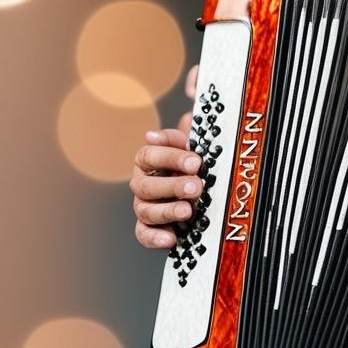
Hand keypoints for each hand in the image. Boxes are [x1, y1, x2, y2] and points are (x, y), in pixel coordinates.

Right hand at [130, 119, 200, 249]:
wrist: (204, 192)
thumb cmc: (196, 165)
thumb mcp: (196, 143)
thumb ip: (192, 126)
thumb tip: (190, 108)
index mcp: (149, 160)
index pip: (149, 155)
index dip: (171, 158)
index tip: (195, 161)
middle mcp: (142, 183)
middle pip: (145, 185)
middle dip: (171, 186)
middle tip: (196, 186)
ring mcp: (144, 207)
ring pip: (145, 210)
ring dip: (166, 211)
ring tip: (187, 210)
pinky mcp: (150, 229)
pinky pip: (144, 234)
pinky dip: (155, 238)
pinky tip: (171, 238)